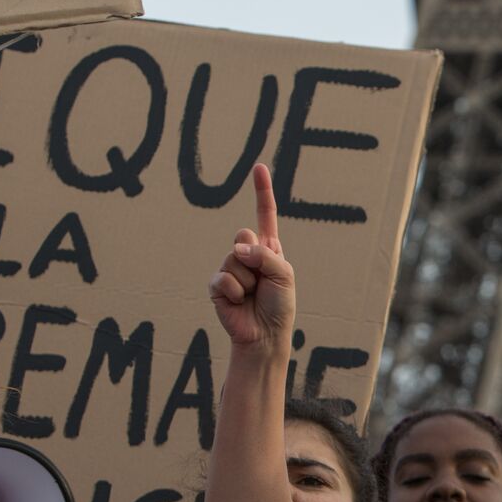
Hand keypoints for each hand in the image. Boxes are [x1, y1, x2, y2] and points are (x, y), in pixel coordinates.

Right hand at [209, 163, 294, 351]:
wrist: (265, 334)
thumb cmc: (279, 305)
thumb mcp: (283, 274)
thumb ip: (265, 255)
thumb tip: (238, 248)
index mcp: (268, 249)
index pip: (264, 215)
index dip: (262, 191)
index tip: (259, 167)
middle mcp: (248, 255)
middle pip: (243, 234)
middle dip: (256, 257)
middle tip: (263, 281)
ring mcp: (231, 268)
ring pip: (233, 257)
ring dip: (247, 279)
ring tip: (253, 295)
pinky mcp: (217, 285)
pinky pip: (222, 277)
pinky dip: (234, 291)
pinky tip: (239, 302)